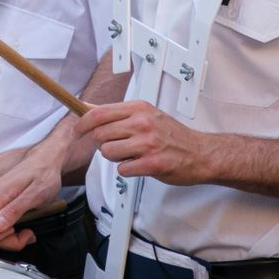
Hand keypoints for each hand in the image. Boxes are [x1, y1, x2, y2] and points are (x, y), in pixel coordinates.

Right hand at [0, 141, 68, 249]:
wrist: (44, 161)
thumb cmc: (42, 175)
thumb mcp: (35, 195)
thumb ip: (14, 210)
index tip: (16, 232)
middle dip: (5, 240)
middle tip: (25, 234)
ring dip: (6, 237)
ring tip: (24, 230)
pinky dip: (4, 230)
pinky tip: (17, 225)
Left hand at [78, 100, 214, 186]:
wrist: (201, 153)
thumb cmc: (172, 135)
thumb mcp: (147, 114)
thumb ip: (120, 114)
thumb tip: (89, 110)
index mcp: (138, 108)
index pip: (98, 113)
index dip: (82, 123)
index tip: (77, 131)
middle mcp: (142, 123)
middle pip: (100, 134)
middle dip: (102, 143)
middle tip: (116, 146)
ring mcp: (147, 144)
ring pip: (108, 152)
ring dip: (114, 157)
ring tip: (130, 155)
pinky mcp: (152, 164)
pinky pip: (122, 169)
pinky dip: (127, 170)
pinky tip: (139, 165)